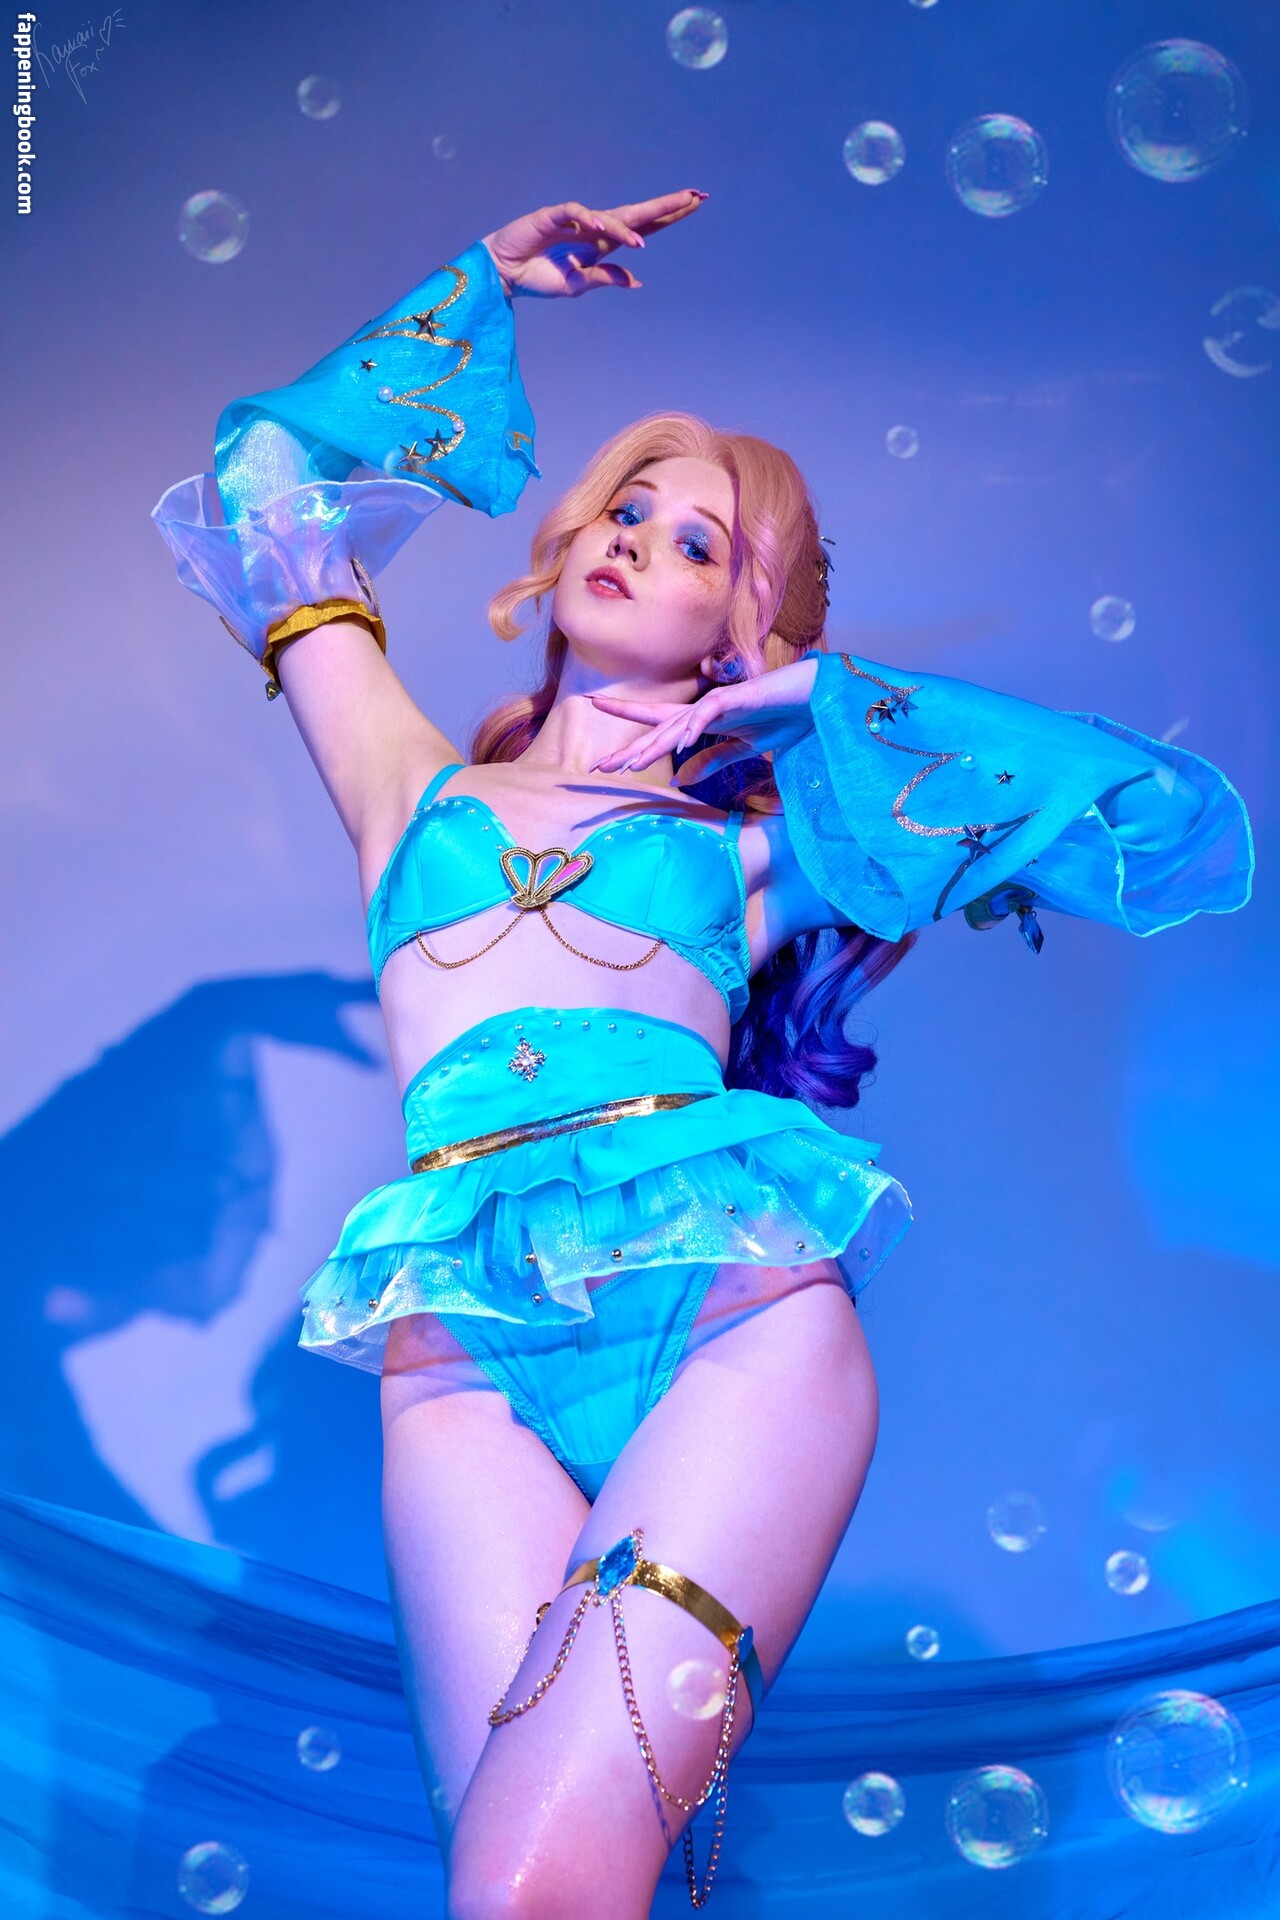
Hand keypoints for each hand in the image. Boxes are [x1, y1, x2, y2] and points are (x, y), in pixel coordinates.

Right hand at [481, 190, 707, 298]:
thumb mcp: (576, 286)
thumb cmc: (540, 277)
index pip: (643, 227)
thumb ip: (604, 279)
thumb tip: (637, 281)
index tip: (694, 203)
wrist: (505, 273)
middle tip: (695, 195)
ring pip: (611, 217)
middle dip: (665, 205)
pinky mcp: (554, 216)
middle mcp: (596, 228)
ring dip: (627, 227)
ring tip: (641, 243)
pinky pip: (578, 214)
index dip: (668, 216)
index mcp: (604, 244)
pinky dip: (591, 220)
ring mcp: (577, 221)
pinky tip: (604, 230)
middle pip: (637, 214)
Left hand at [590, 658, 820, 783]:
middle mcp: (707, 709)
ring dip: (655, 743)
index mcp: (706, 722)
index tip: (605, 762)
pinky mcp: (741, 696)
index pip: (661, 731)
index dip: (633, 744)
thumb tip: (680, 778)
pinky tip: (681, 741)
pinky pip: (712, 710)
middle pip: (660, 727)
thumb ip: (713, 759)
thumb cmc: (786, 717)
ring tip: (631, 764)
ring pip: (679, 721)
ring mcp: (722, 701)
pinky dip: (696, 724)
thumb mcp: (746, 747)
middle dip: (630, 747)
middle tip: (597, 767)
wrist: (819, 697)